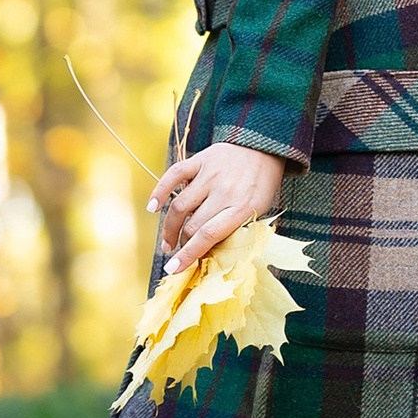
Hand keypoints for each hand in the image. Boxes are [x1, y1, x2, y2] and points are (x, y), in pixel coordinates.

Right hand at [149, 139, 286, 274]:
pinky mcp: (201, 159)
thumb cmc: (261, 186)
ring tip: (168, 241)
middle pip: (192, 224)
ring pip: (180, 206)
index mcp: (242, 207)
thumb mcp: (257, 210)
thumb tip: (206, 250)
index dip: (188, 254)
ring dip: (169, 228)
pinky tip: (152, 208)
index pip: (208, 235)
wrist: (265, 148)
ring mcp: (211, 174)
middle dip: (180, 244)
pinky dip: (160, 192)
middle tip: (175, 252)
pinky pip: (175, 174)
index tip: (174, 269)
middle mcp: (224, 190)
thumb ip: (234, 227)